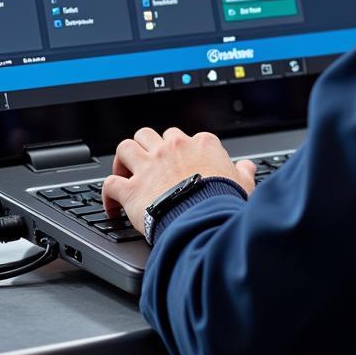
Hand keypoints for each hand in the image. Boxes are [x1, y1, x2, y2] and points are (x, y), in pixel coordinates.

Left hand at [102, 127, 255, 233]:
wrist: (206, 220)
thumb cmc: (224, 203)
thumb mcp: (242, 185)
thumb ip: (242, 173)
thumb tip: (247, 167)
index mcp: (199, 144)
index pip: (182, 136)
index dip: (177, 150)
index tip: (177, 164)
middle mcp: (171, 148)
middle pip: (150, 134)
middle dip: (146, 147)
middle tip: (146, 164)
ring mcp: (150, 166)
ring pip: (125, 147)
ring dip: (123, 160)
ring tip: (125, 173)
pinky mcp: (132, 189)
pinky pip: (110, 184)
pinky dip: (108, 194)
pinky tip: (112, 206)